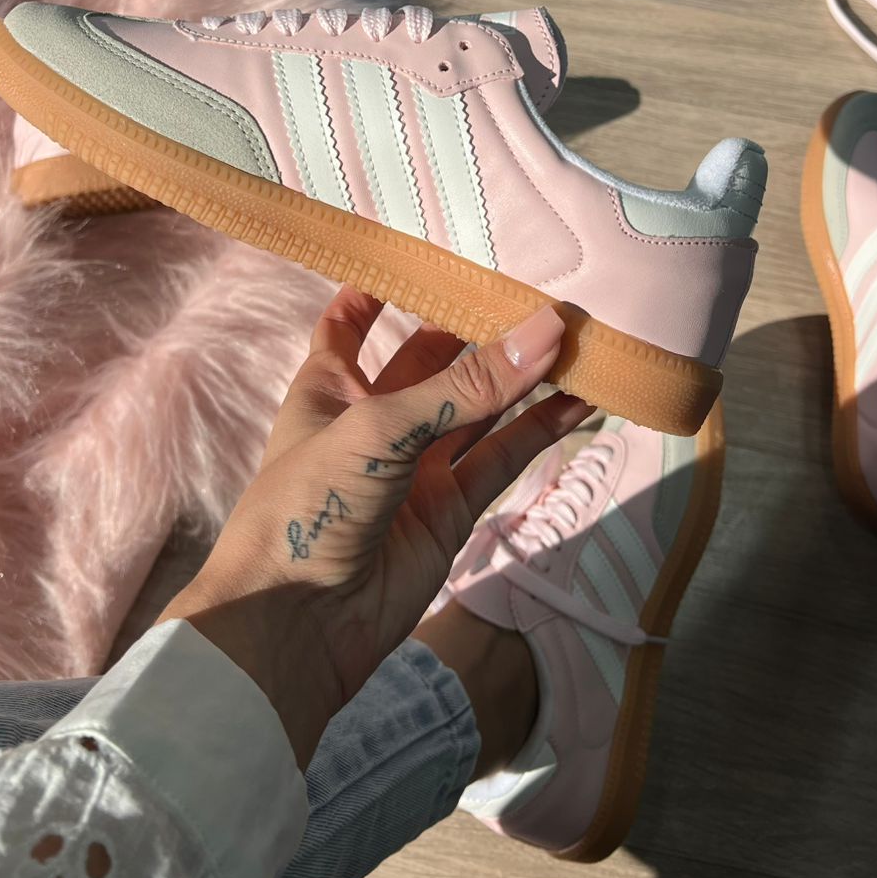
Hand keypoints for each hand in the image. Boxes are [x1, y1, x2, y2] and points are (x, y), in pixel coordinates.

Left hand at [160, 287, 591, 766]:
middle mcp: (373, 420)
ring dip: (524, 379)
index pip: (353, 321)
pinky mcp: (449, 513)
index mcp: (328, 386)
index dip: (384, 285)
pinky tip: (580, 402)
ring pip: (480, 411)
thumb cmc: (307, 507)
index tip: (432, 249)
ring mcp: (415, 468)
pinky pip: (500, 460)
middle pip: (436, 361)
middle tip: (543, 289)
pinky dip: (539, 432)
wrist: (294, 628)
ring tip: (582, 339)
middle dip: (482, 331)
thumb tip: (546, 328)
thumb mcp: (378, 428)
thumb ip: (466, 385)